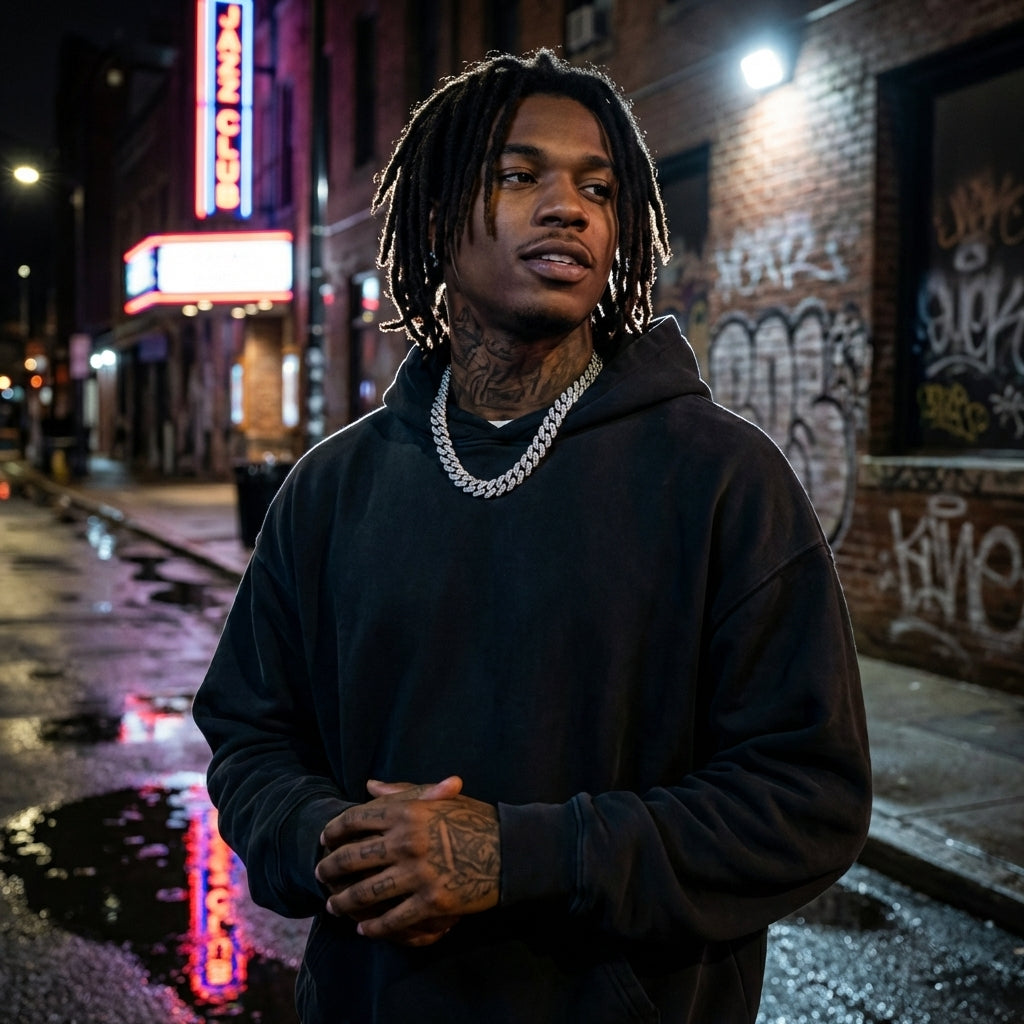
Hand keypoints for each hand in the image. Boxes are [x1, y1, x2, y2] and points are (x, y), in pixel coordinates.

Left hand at [315, 775, 499, 946]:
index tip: (325, 839)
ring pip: (366, 893)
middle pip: (353, 857)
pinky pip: (392, 920)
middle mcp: (408, 841)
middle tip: (320, 874)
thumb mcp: (440, 799)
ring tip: (334, 906)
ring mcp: (419, 874)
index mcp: (408, 812)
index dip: (334, 830)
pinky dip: (375, 927)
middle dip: (330, 868)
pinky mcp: (432, 903)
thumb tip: (369, 786)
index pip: (356, 819)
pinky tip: (365, 929)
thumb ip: (402, 792)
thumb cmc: (476, 820)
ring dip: (344, 902)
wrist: (513, 851)